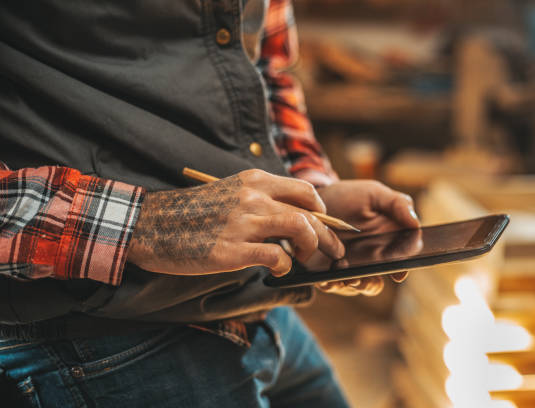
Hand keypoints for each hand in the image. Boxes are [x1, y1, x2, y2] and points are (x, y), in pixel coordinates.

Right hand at [127, 169, 344, 276]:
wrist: (151, 225)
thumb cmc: (192, 213)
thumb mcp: (229, 192)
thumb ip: (260, 199)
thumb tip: (292, 218)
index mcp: (254, 181)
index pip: (304, 190)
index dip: (323, 211)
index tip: (326, 225)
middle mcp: (253, 197)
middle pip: (310, 212)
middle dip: (329, 235)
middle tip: (334, 251)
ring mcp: (243, 223)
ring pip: (300, 228)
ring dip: (311, 247)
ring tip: (303, 258)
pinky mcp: (232, 250)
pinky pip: (276, 257)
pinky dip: (285, 265)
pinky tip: (277, 269)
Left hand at [314, 180, 419, 295]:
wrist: (313, 200)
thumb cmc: (348, 196)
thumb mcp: (374, 194)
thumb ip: (398, 204)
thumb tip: (416, 224)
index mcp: (386, 243)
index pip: (400, 262)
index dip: (401, 270)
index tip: (398, 273)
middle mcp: (369, 259)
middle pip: (376, 281)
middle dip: (371, 283)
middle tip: (363, 277)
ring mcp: (347, 266)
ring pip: (355, 286)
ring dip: (352, 284)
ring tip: (346, 275)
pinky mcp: (326, 270)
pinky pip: (331, 285)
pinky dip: (332, 283)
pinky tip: (330, 273)